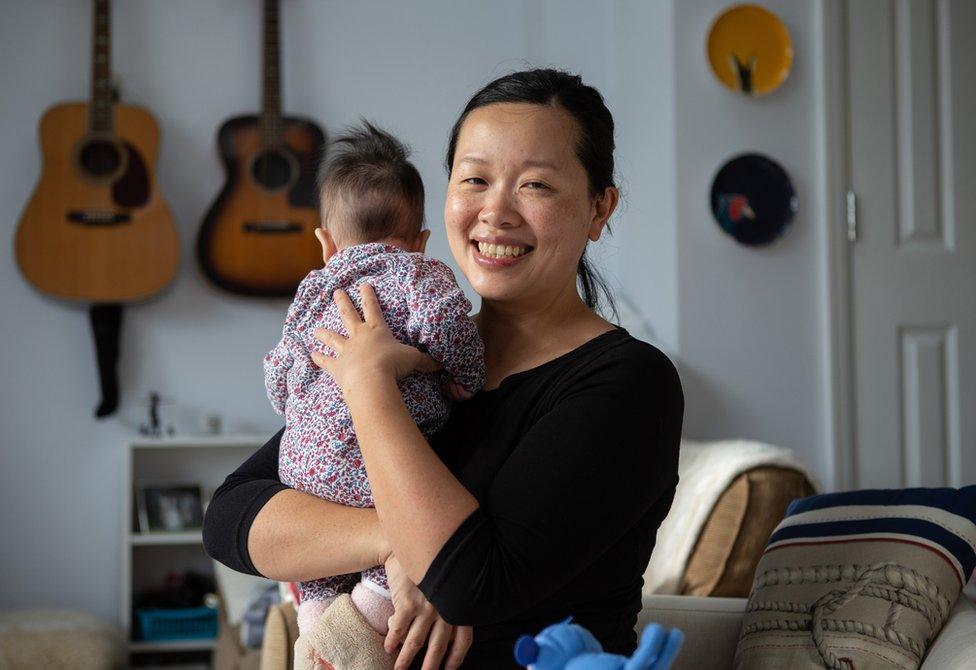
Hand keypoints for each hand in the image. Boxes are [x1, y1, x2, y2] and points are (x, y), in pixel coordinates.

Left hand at [311, 284, 440, 391]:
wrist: (372, 380)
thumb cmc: (393, 366)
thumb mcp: (414, 361)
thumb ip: (426, 361)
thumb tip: (442, 364)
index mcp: (377, 331)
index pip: (373, 308)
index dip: (369, 296)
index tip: (363, 284)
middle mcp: (360, 337)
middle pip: (349, 315)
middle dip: (343, 302)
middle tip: (336, 292)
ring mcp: (346, 351)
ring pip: (332, 338)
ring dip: (324, 333)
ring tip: (316, 329)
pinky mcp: (337, 366)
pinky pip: (326, 361)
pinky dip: (318, 358)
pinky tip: (312, 354)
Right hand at [385, 554, 471, 669]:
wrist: (410, 544)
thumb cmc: (430, 564)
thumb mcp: (446, 584)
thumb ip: (447, 607)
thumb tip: (441, 630)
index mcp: (458, 606)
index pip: (463, 640)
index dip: (456, 658)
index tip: (450, 669)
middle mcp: (445, 610)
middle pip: (438, 647)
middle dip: (431, 667)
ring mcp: (426, 608)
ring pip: (415, 642)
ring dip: (406, 659)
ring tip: (399, 669)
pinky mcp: (407, 603)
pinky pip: (398, 629)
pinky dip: (392, 640)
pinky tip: (388, 648)